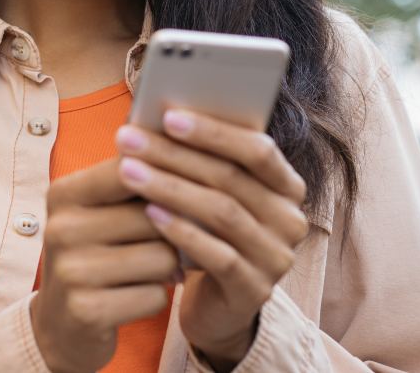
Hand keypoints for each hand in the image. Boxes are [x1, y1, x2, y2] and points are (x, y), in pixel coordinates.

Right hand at [31, 158, 179, 372]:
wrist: (59, 326)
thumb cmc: (93, 256)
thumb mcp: (98, 213)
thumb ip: (133, 181)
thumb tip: (187, 145)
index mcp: (64, 194)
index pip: (130, 168)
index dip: (169, 174)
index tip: (195, 181)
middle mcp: (62, 228)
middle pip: (154, 215)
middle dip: (172, 231)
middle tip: (170, 241)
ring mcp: (71, 271)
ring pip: (161, 256)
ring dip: (168, 267)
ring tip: (154, 270)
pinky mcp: (86, 310)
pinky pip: (154, 295)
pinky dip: (156, 297)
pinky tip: (138, 296)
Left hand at [114, 109, 308, 370]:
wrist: (218, 305)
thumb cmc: (209, 233)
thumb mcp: (213, 195)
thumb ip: (204, 160)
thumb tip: (157, 114)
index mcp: (287, 187)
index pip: (258, 150)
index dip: (214, 132)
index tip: (167, 117)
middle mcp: (291, 220)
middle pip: (231, 178)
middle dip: (174, 154)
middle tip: (129, 141)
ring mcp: (277, 258)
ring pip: (222, 213)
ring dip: (170, 188)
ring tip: (128, 172)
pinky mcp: (255, 291)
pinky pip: (218, 255)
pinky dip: (182, 231)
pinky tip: (150, 214)